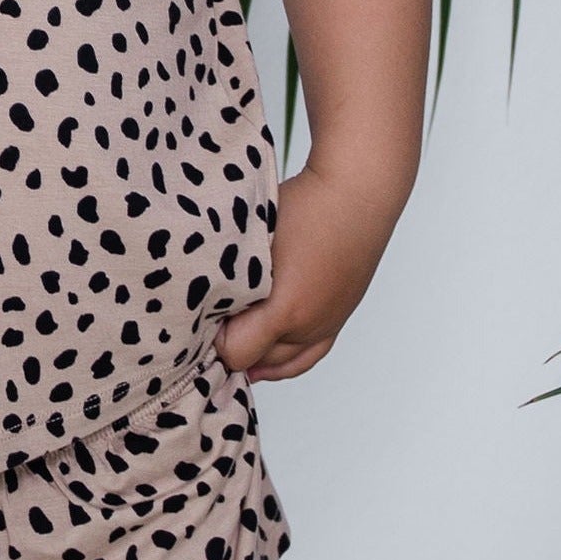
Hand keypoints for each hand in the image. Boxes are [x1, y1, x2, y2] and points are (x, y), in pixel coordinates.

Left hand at [218, 160, 393, 382]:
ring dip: (257, 358)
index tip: (205, 317)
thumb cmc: (303, 207)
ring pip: (283, 364)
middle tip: (212, 327)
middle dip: (233, 347)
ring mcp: (328, 325)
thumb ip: (232, 275)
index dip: (215, 339)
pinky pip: (308, 357)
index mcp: (284, 309)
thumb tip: (205, 294)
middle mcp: (309, 326)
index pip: (236, 352)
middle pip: (259, 361)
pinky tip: (263, 365)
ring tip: (231, 353)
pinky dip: (283, 364)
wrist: (356, 194)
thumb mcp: (254, 239)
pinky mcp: (339, 317)